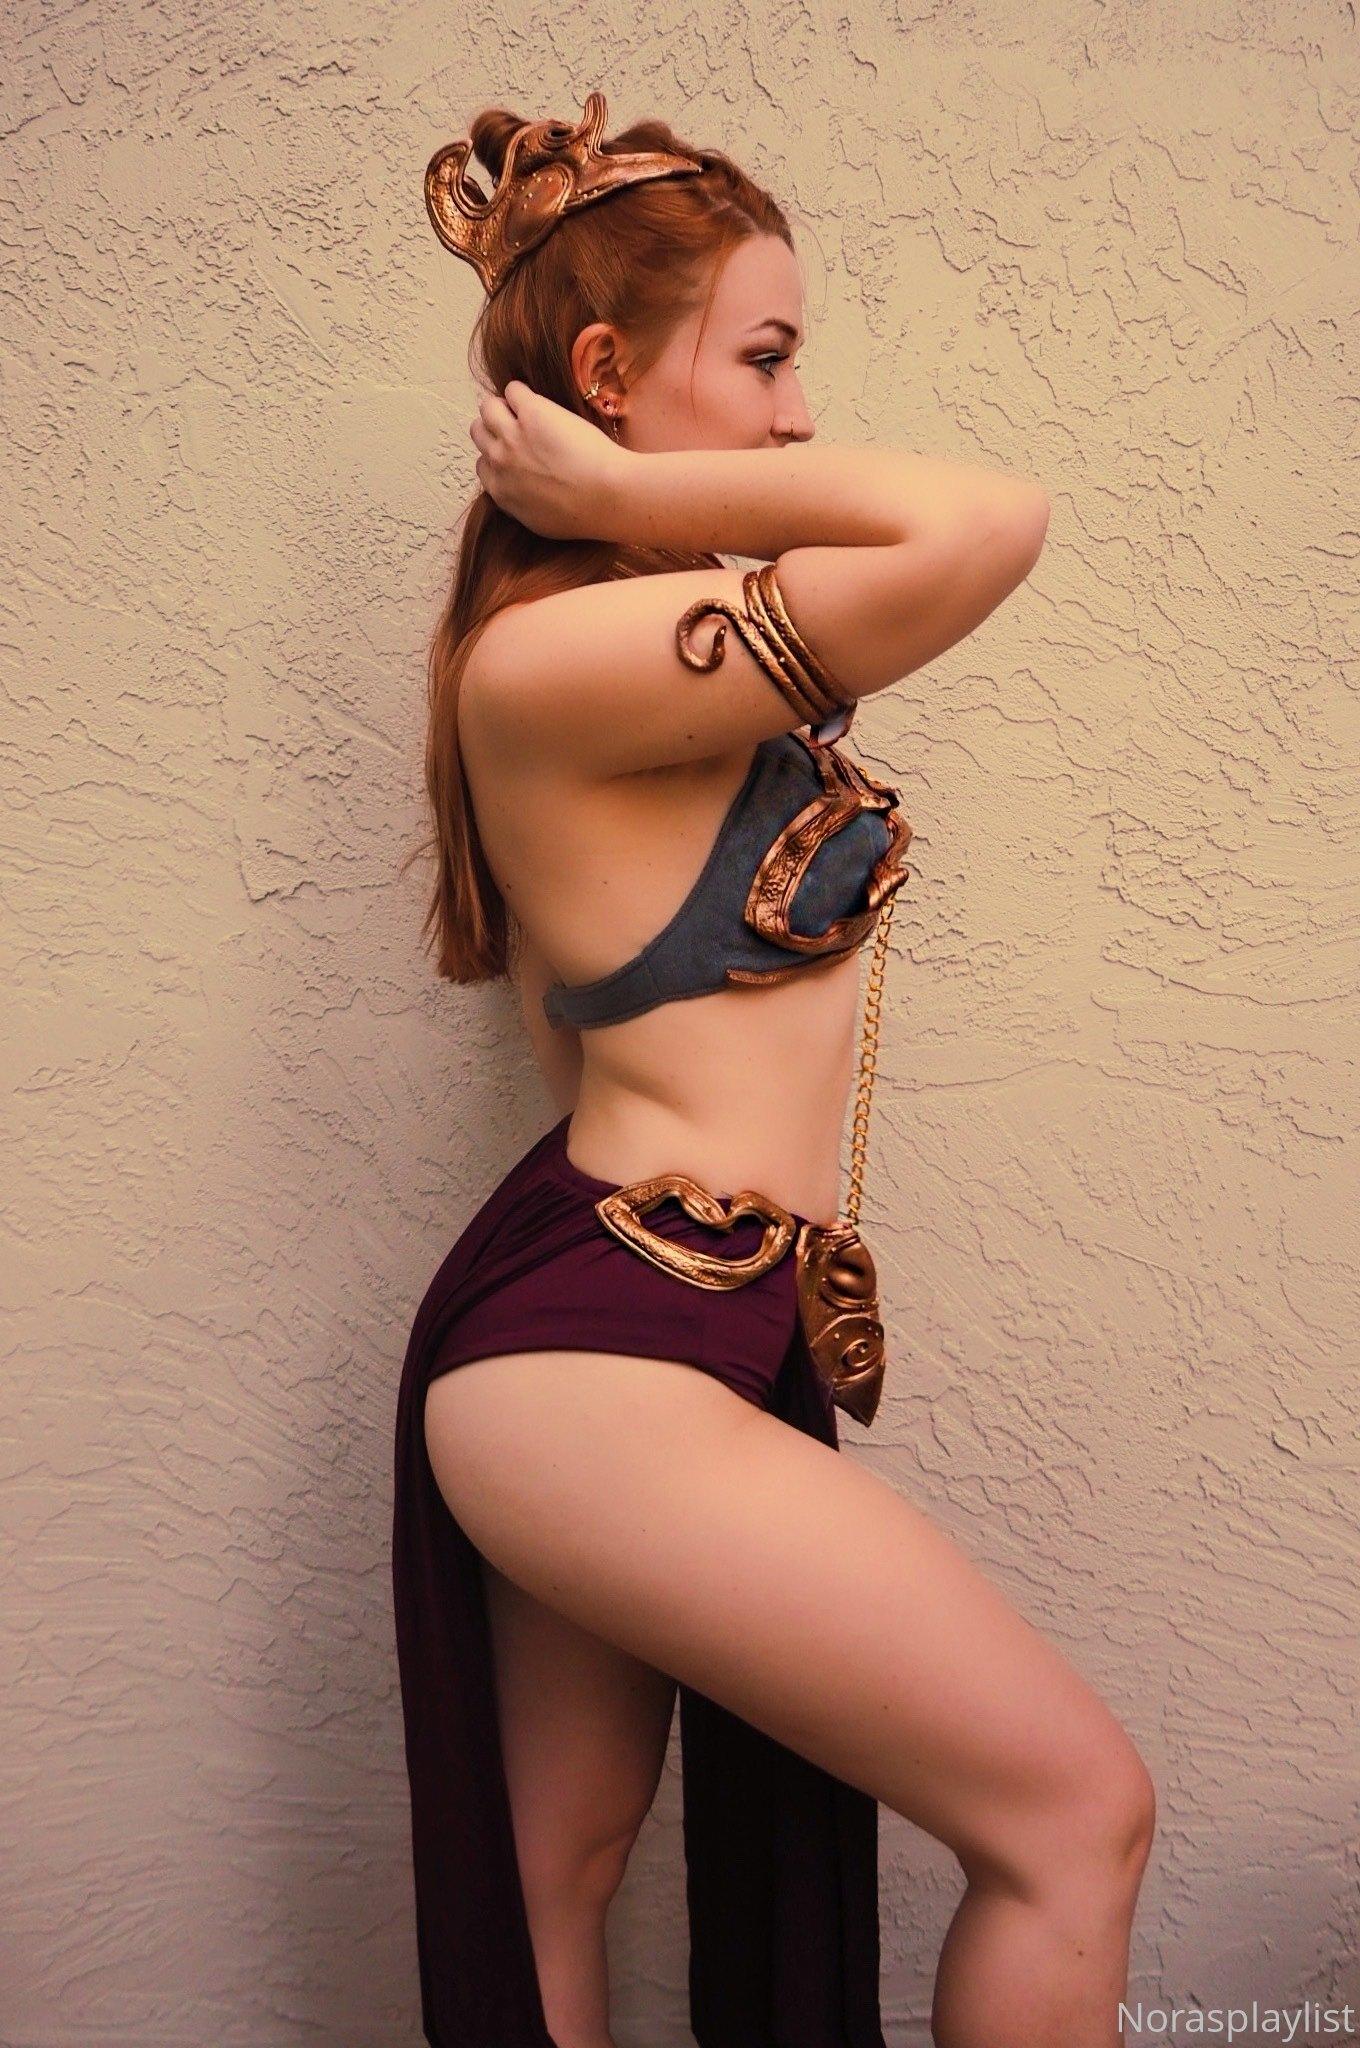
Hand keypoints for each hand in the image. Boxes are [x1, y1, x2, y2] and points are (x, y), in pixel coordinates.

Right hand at [468, 378, 624, 539]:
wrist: (606, 496)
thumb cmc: (584, 514)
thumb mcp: (541, 521)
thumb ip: (521, 504)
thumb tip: (521, 493)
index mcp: (501, 491)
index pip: (483, 465)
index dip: (498, 455)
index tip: (515, 453)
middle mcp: (500, 461)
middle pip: (479, 433)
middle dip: (495, 428)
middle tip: (519, 427)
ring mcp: (513, 435)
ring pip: (488, 407)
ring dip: (504, 405)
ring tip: (527, 410)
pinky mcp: (531, 412)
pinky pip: (514, 390)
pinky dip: (523, 392)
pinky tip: (542, 403)